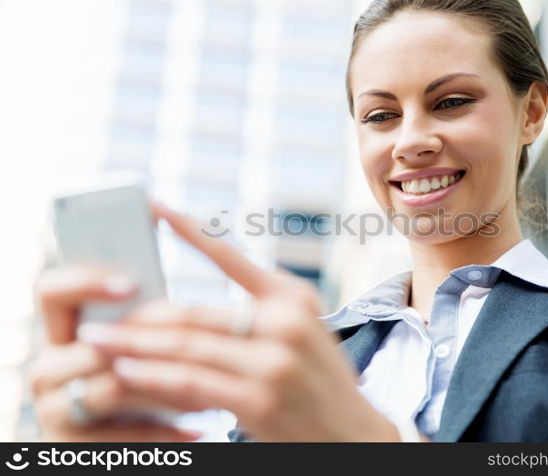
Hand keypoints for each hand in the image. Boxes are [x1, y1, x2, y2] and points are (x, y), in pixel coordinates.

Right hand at [30, 265, 201, 440]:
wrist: (131, 448)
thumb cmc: (145, 389)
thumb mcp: (141, 353)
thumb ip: (147, 327)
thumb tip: (188, 306)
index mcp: (64, 334)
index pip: (52, 292)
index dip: (85, 282)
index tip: (131, 284)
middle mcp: (48, 369)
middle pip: (95, 345)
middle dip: (152, 344)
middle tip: (199, 342)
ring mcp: (53, 410)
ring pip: (113, 388)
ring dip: (166, 389)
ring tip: (209, 390)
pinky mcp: (68, 446)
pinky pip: (121, 436)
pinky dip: (164, 434)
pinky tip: (197, 431)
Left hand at [77, 203, 400, 441]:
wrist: (355, 435)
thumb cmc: (321, 383)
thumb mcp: (304, 332)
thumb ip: (259, 313)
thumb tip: (191, 314)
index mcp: (293, 297)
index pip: (231, 256)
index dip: (189, 230)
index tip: (154, 207)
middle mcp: (285, 321)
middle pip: (193, 313)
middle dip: (139, 316)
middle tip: (98, 316)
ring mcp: (274, 359)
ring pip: (186, 346)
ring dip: (135, 345)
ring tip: (97, 342)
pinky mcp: (261, 398)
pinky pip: (192, 382)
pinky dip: (154, 375)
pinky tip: (127, 370)